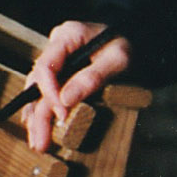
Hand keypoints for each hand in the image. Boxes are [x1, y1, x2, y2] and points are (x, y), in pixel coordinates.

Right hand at [24, 21, 131, 152]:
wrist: (141, 39)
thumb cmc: (132, 45)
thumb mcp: (119, 59)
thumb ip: (93, 77)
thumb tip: (66, 100)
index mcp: (67, 35)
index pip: (46, 66)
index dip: (49, 93)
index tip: (62, 116)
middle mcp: (57, 47)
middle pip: (38, 82)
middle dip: (39, 114)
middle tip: (40, 141)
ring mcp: (57, 58)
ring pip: (37, 88)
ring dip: (36, 115)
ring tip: (37, 141)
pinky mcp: (61, 70)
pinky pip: (46, 90)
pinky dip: (41, 109)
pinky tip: (36, 125)